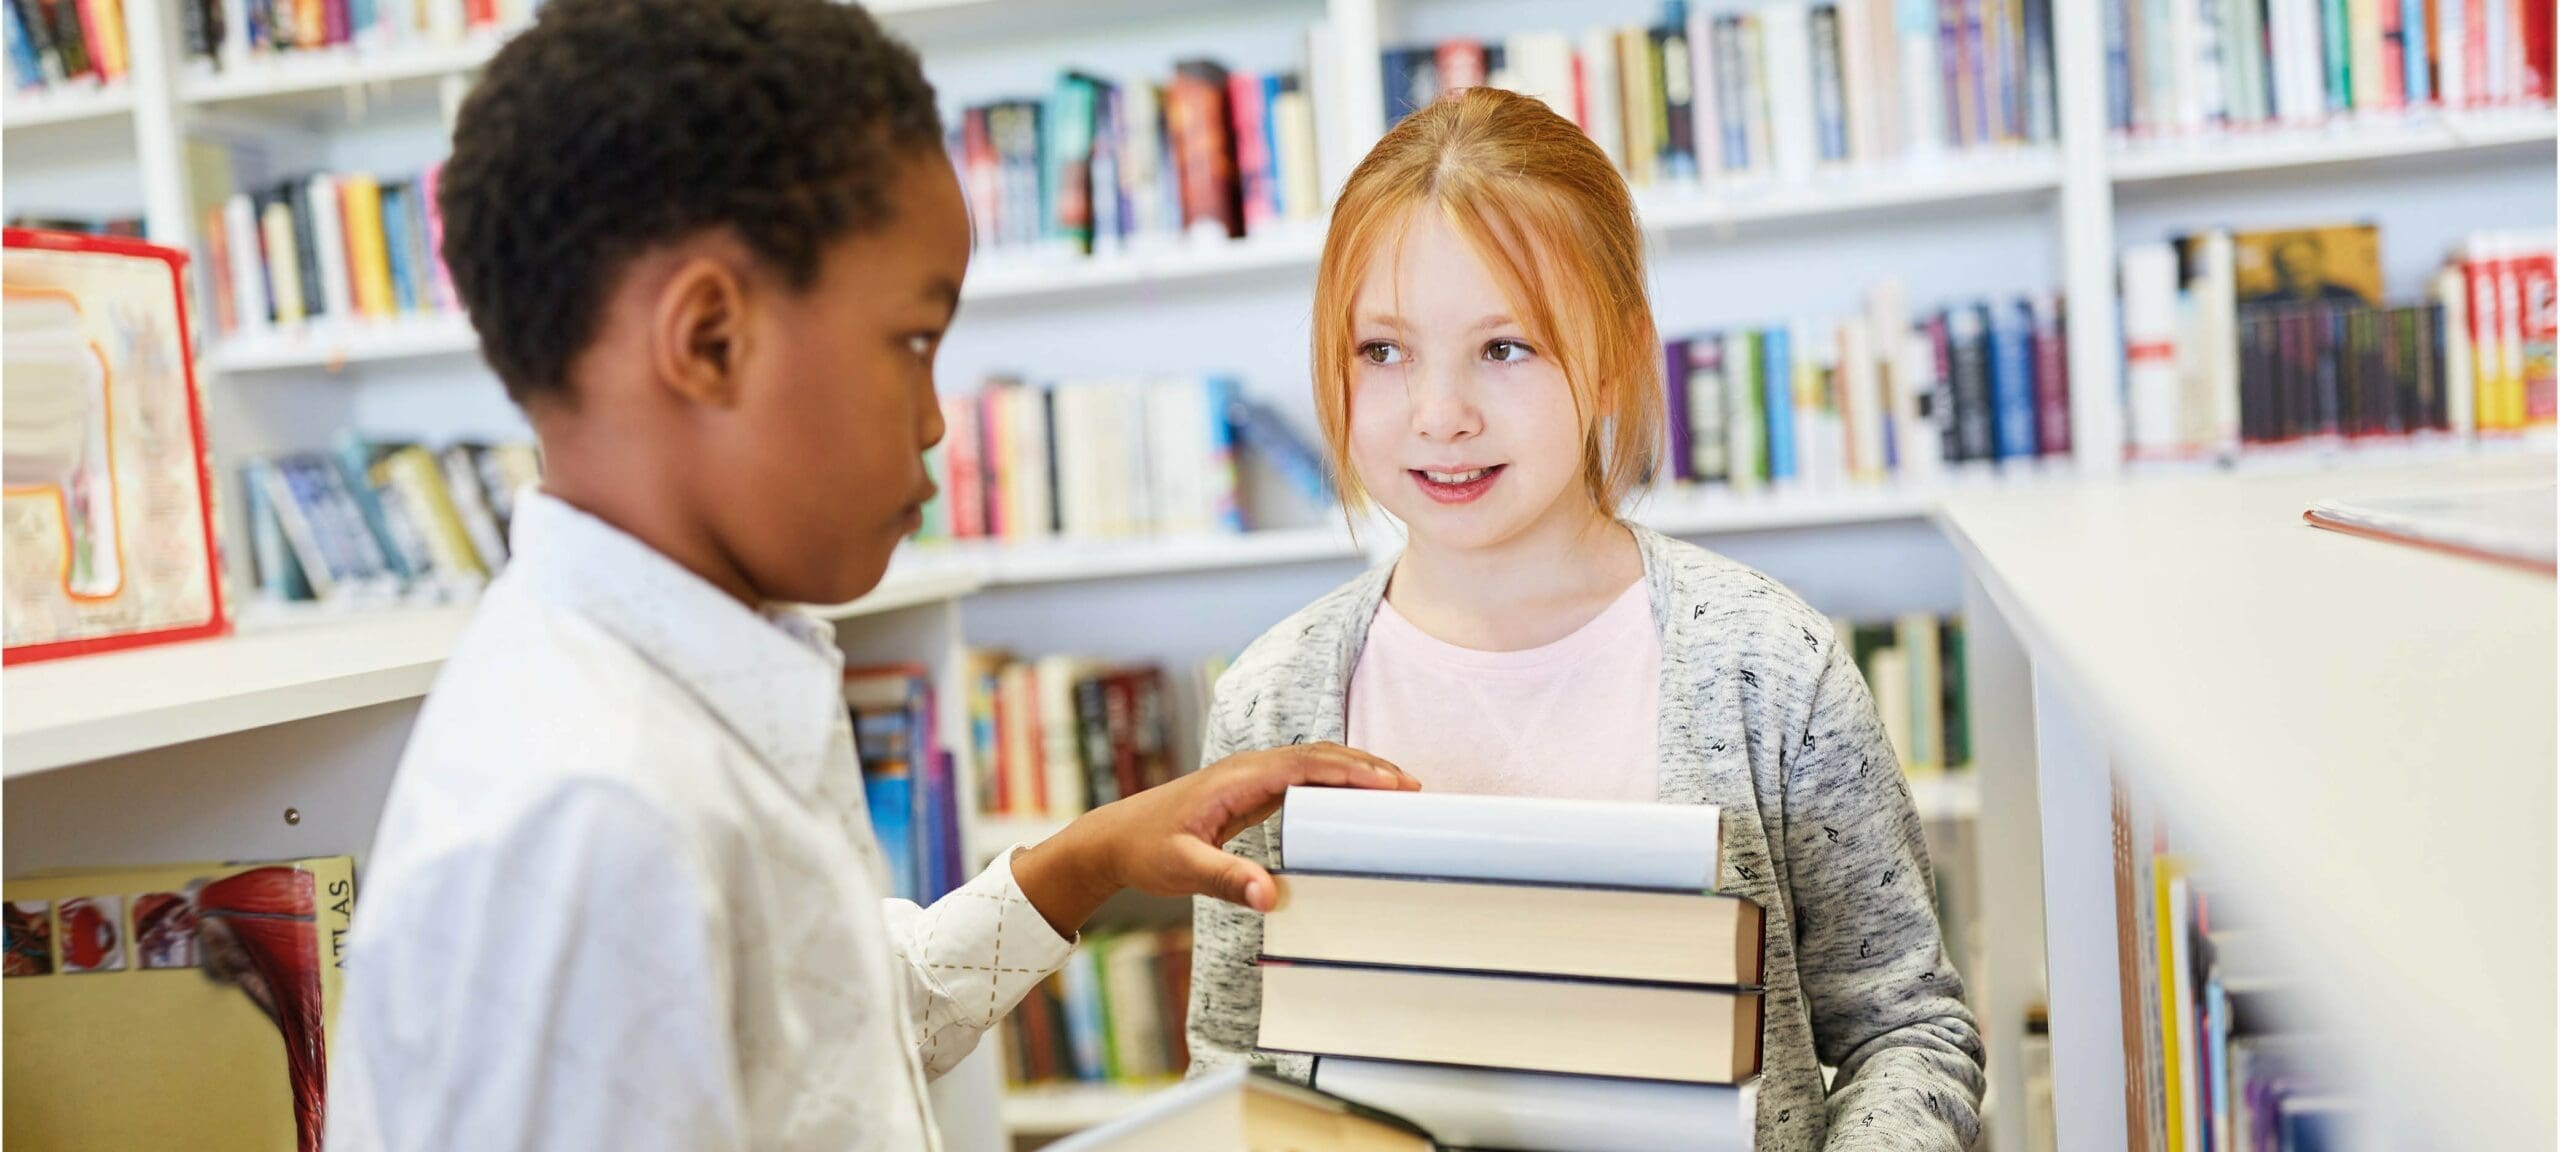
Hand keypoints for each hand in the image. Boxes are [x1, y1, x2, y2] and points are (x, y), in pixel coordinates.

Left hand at [1011, 743, 1418, 934]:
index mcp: (1237, 778)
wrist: (1115, 838)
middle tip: (1413, 787)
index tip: (1390, 784)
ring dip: (1356, 772)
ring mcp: (1251, 778)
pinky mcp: (1252, 792)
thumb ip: (1226, 879)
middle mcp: (1249, 769)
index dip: (1351, 772)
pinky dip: (1336, 784)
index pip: (1306, 765)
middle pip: (1320, 757)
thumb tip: (1269, 896)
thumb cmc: (1145, 849)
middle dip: (1367, 767)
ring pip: (1315, 764)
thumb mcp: (1183, 867)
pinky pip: (1304, 780)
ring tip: (1400, 790)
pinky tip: (1358, 801)